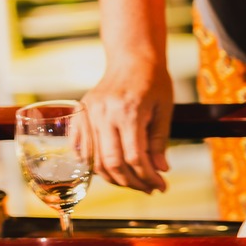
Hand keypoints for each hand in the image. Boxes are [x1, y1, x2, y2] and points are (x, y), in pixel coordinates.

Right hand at [82, 59, 173, 193]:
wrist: (132, 57)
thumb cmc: (153, 81)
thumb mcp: (164, 109)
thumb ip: (160, 141)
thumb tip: (161, 170)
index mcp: (128, 112)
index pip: (134, 157)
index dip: (148, 177)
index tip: (161, 186)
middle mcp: (104, 114)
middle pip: (112, 163)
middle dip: (133, 183)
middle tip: (149, 189)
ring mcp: (88, 114)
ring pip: (95, 161)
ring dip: (115, 178)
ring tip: (135, 182)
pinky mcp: (81, 114)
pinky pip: (81, 149)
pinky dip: (94, 165)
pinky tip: (113, 171)